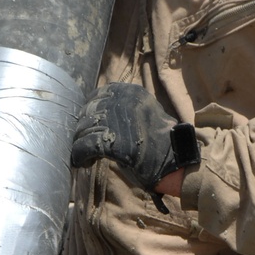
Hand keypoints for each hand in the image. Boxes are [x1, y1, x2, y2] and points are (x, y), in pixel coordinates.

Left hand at [71, 82, 199, 195]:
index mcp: (131, 92)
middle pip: (89, 112)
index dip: (90, 111)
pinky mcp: (112, 142)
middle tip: (85, 142)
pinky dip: (80, 156)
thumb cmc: (160, 141)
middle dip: (83, 129)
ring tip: (85, 155)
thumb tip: (99, 111)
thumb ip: (125, 109)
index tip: (90, 123)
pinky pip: (85, 146)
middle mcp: (122, 102)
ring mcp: (117, 121)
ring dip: (80, 143)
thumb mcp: (145, 113)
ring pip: (84, 129)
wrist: (175, 160)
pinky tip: (84, 162)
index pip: (98, 95)